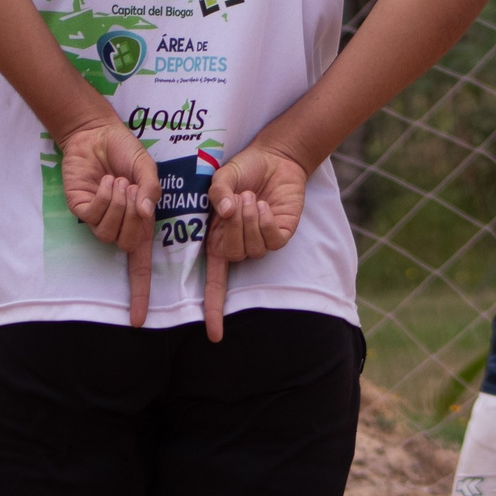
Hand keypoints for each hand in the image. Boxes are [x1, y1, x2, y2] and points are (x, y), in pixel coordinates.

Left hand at [60, 121, 157, 326]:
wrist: (96, 133)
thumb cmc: (124, 151)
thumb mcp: (148, 169)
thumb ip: (151, 189)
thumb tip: (146, 212)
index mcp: (139, 222)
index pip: (139, 267)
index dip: (140, 294)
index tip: (139, 321)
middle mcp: (119, 225)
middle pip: (129, 245)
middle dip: (134, 217)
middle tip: (134, 189)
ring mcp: (98, 218)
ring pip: (110, 234)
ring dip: (118, 207)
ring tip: (120, 183)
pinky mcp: (81, 208)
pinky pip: (94, 217)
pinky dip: (105, 199)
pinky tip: (107, 182)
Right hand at [200, 144, 308, 341]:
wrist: (274, 158)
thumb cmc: (243, 169)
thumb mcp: (221, 178)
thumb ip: (217, 192)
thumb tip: (222, 212)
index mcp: (217, 238)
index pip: (214, 283)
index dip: (214, 310)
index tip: (214, 336)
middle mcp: (238, 244)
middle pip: (232, 254)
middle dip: (234, 225)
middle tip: (239, 198)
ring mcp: (261, 241)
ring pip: (253, 248)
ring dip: (251, 220)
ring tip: (252, 197)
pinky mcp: (282, 235)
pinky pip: (273, 241)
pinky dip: (268, 222)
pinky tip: (267, 206)